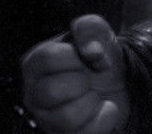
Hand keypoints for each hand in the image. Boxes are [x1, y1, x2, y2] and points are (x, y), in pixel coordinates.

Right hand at [22, 15, 128, 133]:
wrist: (118, 85)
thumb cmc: (98, 58)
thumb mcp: (97, 33)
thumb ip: (90, 28)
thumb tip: (91, 50)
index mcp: (34, 63)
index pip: (48, 58)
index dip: (77, 56)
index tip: (91, 56)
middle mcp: (33, 93)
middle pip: (52, 91)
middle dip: (82, 82)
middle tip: (90, 78)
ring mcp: (46, 119)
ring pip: (66, 116)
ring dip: (92, 101)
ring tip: (94, 94)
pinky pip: (84, 133)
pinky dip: (104, 118)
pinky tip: (106, 108)